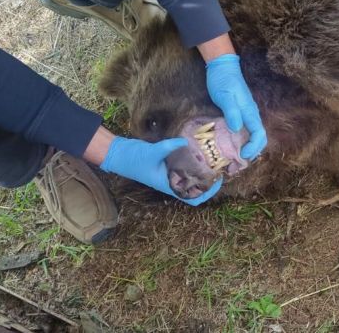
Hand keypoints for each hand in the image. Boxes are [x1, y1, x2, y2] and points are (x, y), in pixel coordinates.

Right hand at [100, 136, 222, 205]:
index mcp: (169, 185)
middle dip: (208, 180)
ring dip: (201, 170)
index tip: (218, 181)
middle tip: (219, 167)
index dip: (207, 193)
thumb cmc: (133, 159)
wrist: (119, 154)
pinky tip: (198, 150)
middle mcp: (171, 181)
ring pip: (190, 176)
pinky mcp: (167, 163)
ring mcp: (169, 172)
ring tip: (213, 159)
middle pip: (195, 187)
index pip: (193, 198)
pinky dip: (191, 160)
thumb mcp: (152, 153)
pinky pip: (183, 165)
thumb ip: (168, 147)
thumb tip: (184, 141)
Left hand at [205, 54, 266, 159]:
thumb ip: (232, 112)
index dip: (253, 147)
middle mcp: (250, 115)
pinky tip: (230, 145)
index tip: (242, 155)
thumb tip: (236, 129)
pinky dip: (239, 141)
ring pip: (251, 135)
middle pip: (258, 137)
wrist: (222, 67)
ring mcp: (245, 114)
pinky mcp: (238, 113)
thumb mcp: (225, 96)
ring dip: (246, 148)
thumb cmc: (223, 80)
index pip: (259, 134)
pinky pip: (243, 130)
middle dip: (252, 152)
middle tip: (238, 163)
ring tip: (234, 158)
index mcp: (250, 112)